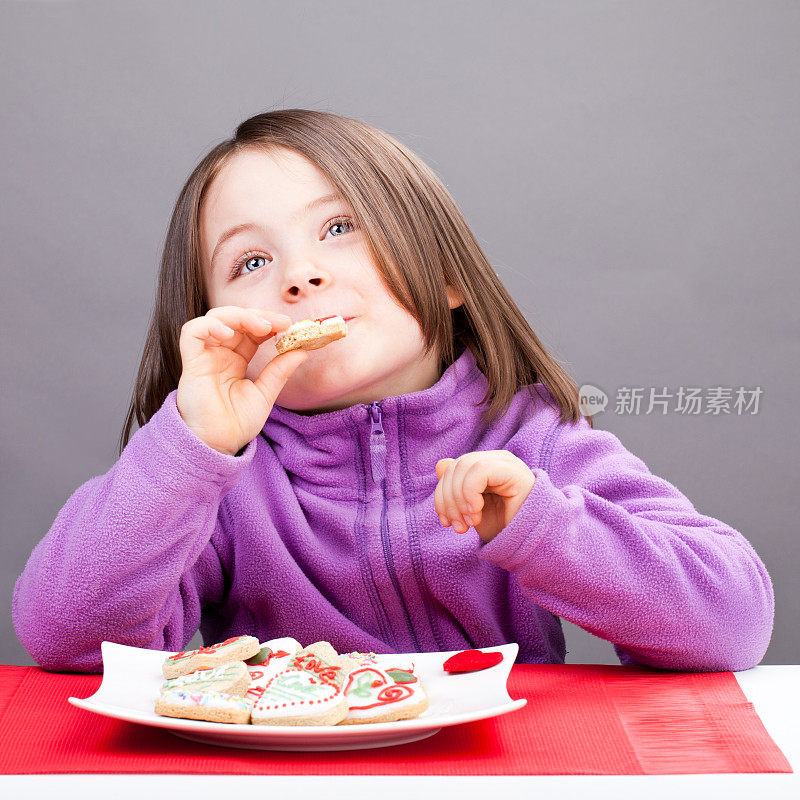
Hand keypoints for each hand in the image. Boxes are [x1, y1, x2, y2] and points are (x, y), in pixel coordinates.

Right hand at [176, 306, 308, 454]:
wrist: (217, 445)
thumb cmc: (236, 424)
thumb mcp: (265, 394)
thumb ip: (280, 371)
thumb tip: (302, 351)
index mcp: (235, 360)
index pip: (251, 330)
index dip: (269, 323)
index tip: (290, 325)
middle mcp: (219, 354)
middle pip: (235, 319)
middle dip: (259, 316)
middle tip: (282, 323)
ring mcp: (204, 356)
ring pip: (215, 318)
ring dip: (239, 316)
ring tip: (261, 326)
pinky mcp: (191, 362)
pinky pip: (192, 332)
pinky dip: (210, 325)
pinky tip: (229, 333)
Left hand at [434, 450, 536, 543]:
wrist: (532, 545)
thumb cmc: (505, 528)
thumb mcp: (471, 511)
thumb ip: (457, 489)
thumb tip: (440, 464)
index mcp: (486, 467)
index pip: (452, 469)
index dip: (442, 495)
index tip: (446, 523)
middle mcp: (496, 460)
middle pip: (456, 467)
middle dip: (448, 500)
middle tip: (459, 527)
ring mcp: (505, 463)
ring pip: (464, 466)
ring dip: (459, 500)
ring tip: (470, 523)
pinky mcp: (513, 470)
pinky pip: (480, 470)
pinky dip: (470, 492)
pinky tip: (476, 512)